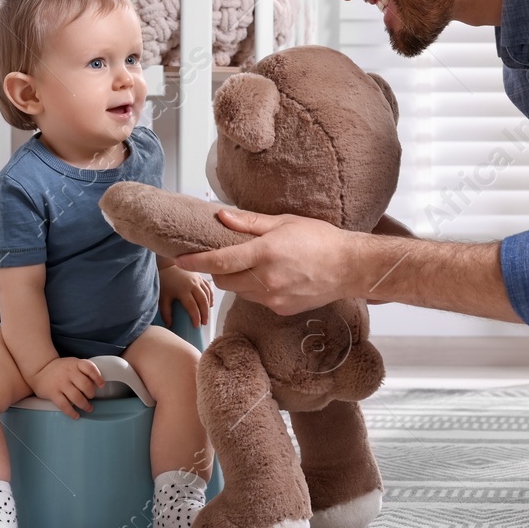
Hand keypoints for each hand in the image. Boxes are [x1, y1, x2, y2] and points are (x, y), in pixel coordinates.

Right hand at [29, 357, 104, 419]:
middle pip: (85, 385)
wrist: (40, 370)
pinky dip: (72, 412)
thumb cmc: (61, 369)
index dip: (98, 377)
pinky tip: (76, 415)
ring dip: (85, 405)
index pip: (90, 368)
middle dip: (91, 394)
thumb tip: (97, 384)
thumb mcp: (73, 364)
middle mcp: (68, 373)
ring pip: (76, 397)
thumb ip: (83, 371)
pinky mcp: (53, 393)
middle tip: (91, 397)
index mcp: (75, 364)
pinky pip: (64, 405)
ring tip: (88, 408)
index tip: (101, 385)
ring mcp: (60, 383)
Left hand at [160, 263, 213, 327]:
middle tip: (204, 323)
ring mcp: (198, 279)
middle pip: (203, 301)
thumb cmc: (164, 282)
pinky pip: (209, 288)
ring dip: (208, 306)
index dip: (196, 317)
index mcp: (183, 290)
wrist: (167, 265)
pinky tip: (210, 304)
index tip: (197, 326)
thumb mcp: (163, 297)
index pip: (192, 306)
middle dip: (205, 314)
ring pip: (208, 295)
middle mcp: (193, 284)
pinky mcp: (201, 277)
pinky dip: (211, 297)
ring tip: (206, 316)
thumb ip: (165, 312)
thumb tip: (169, 325)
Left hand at [174, 209, 356, 315]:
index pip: (220, 261)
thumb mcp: (285, 222)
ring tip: (254, 266)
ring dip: (238, 280)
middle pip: (224, 280)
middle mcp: (267, 280)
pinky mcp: (281, 310)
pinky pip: (257, 300)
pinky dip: (256, 289)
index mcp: (266, 253)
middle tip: (225, 257)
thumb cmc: (321, 240)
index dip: (196, 261)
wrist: (349, 268)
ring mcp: (274, 298)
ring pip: (239, 292)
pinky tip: (272, 277)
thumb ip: (250, 223)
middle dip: (218, 270)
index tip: (180, 260)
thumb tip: (222, 217)